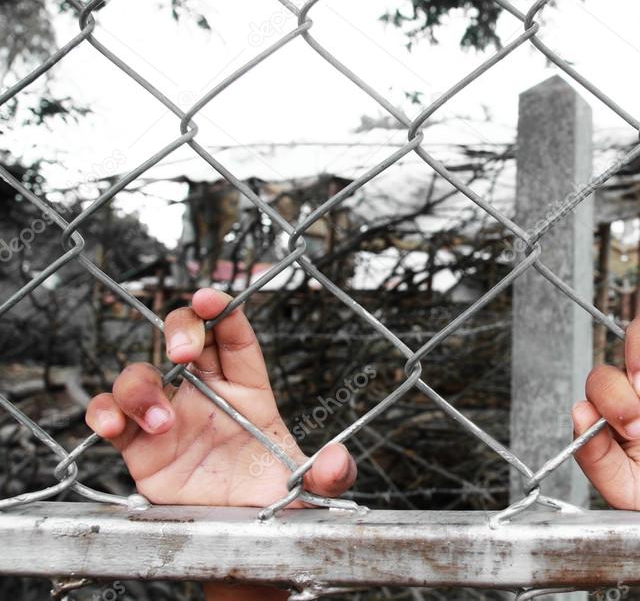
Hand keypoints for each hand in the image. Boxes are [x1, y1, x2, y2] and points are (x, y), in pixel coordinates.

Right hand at [85, 288, 355, 507]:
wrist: (240, 538)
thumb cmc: (272, 498)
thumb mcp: (309, 487)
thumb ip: (331, 475)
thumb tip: (339, 462)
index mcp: (249, 392)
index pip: (236, 338)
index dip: (223, 312)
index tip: (211, 299)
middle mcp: (205, 395)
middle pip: (185, 336)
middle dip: (180, 330)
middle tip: (183, 353)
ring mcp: (169, 417)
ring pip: (140, 374)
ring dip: (141, 387)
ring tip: (162, 422)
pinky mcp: (139, 446)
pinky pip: (110, 415)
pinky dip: (102, 412)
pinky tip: (111, 426)